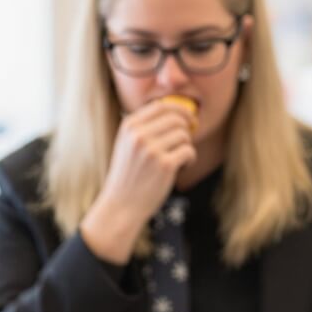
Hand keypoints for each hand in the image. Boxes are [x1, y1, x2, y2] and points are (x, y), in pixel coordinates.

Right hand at [80, 99, 195, 263]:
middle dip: (186, 129)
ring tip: (178, 159)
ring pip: (185, 135)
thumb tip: (176, 111)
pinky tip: (182, 166)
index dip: (180, 111)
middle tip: (184, 142)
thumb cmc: (128, 175)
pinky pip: (189, 151)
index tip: (187, 120)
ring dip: (187, 146)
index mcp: (129, 126)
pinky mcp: (165, 165)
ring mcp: (151, 150)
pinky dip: (190, 159)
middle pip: (177, 119)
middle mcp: (139, 135)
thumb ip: (145, 126)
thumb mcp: (127, 144)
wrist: (121, 205)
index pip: (162, 106)